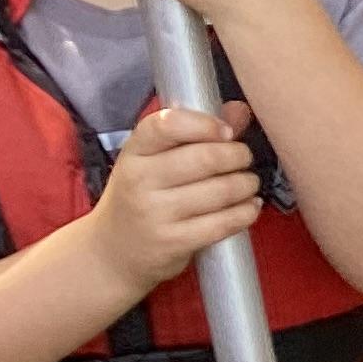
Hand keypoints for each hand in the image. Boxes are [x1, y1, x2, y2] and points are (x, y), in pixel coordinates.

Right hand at [84, 102, 260, 291]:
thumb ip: (197, 132)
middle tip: (244, 159)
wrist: (113, 250)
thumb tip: (240, 110)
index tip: (227, 132)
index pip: (166, 124)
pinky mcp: (173, 242)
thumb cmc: (143, 196)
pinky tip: (249, 206)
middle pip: (206, 158)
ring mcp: (155, 213)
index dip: (205, 124)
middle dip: (238, 155)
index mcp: (134, 152)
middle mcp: (140, 180)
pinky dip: (246, 212)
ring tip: (248, 183)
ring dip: (247, 184)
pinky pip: (224, 223)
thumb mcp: (155, 161)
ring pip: (222, 190)